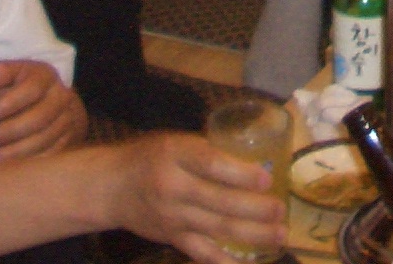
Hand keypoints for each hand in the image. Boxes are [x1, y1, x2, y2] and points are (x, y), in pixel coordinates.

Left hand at [0, 59, 85, 159]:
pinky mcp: (65, 141)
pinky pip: (49, 155)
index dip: (11, 102)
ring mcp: (66, 120)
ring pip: (44, 139)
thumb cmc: (18, 88)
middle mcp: (61, 97)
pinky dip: (27, 162)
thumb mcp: (10, 75)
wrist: (46, 102)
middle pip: (40, 117)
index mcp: (46, 76)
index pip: (33, 89)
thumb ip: (1, 73)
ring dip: (17, 150)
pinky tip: (9, 167)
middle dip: (12, 130)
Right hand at [95, 132, 286, 263]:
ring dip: (252, 235)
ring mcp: (173, 218)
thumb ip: (206, 150)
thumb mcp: (174, 141)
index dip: (240, 174)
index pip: (210, 165)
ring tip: (279, 235)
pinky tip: (248, 263)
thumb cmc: (149, 156)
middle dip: (255, 209)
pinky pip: (202, 253)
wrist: (111, 187)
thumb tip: (253, 159)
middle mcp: (174, 188)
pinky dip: (225, 261)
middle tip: (281, 210)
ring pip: (217, 229)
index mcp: (175, 155)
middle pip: (219, 202)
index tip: (267, 178)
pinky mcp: (173, 238)